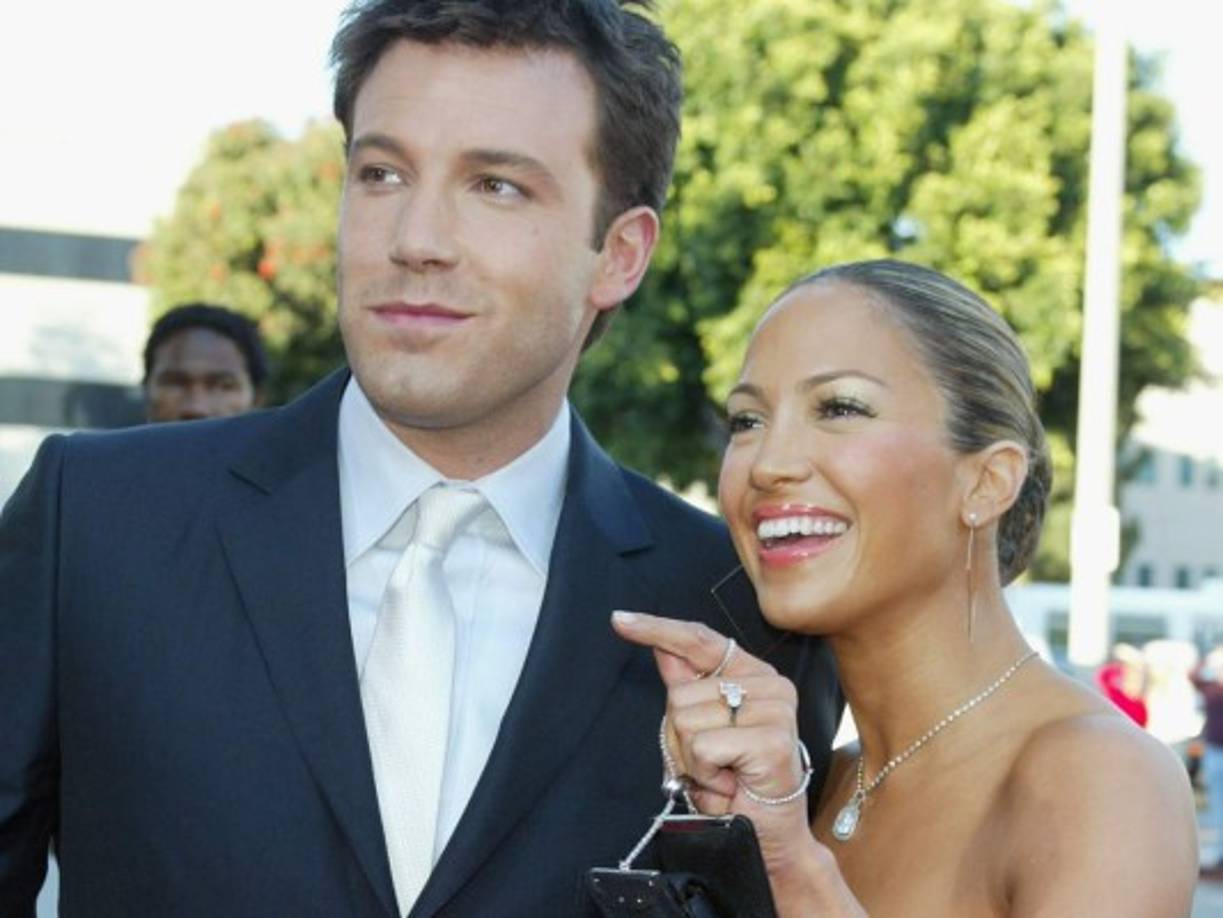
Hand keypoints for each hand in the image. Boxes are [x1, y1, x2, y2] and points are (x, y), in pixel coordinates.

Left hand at [611, 612, 814, 857]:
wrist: (766, 837)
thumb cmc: (734, 782)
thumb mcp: (701, 730)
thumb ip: (686, 687)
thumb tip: (661, 647)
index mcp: (753, 675)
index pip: (699, 640)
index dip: (656, 628)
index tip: (619, 620)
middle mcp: (770, 685)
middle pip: (680, 693)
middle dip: (679, 738)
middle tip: (711, 764)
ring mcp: (775, 710)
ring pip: (686, 720)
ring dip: (692, 760)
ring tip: (722, 775)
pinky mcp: (771, 739)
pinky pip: (703, 747)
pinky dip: (705, 775)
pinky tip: (729, 785)